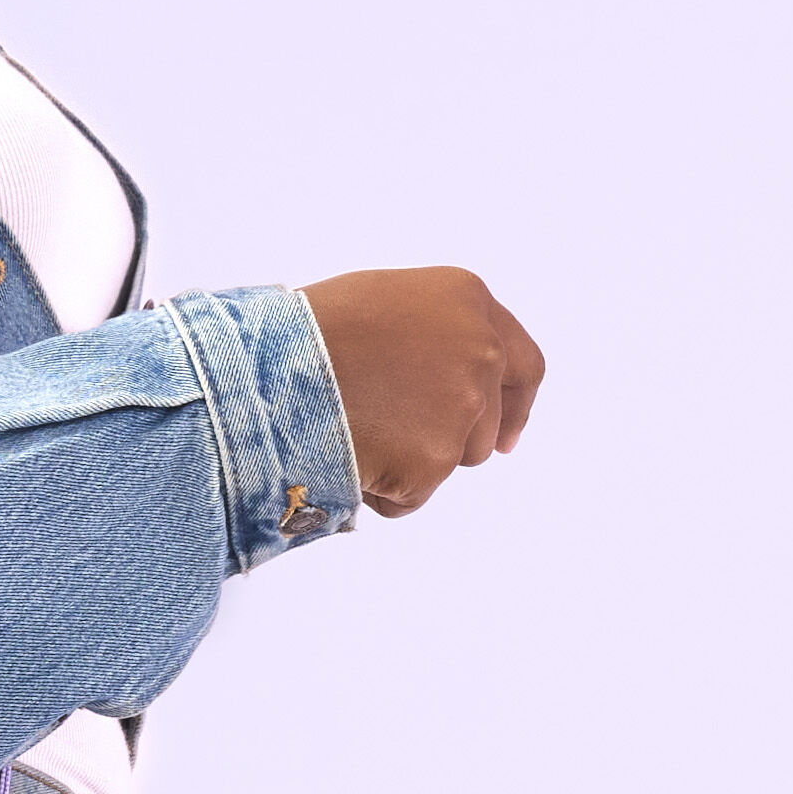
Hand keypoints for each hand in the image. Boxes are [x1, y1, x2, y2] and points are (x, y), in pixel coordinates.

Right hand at [296, 267, 544, 517]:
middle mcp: (479, 350)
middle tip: (416, 455)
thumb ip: (429, 333)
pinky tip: (347, 454)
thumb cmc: (307, 331)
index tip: (507, 439)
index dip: (516, 406)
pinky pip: (413, 493)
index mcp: (467, 300)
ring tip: (357, 433)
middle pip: (487, 424)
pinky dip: (383, 489)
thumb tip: (434, 376)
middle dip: (455, 443)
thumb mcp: (383, 303)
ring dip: (414, 462)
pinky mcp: (434, 459)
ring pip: (452, 460)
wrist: (270, 368)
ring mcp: (461, 406)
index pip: (522, 364)